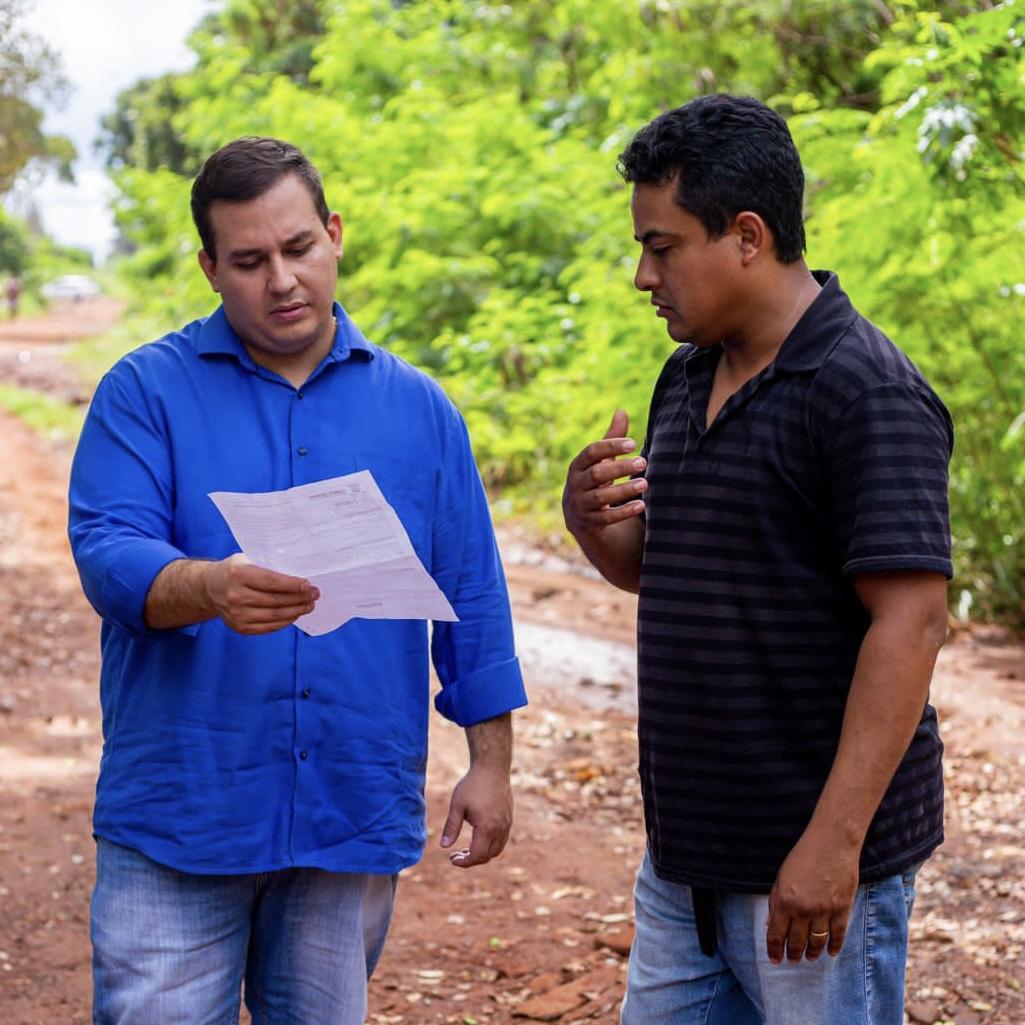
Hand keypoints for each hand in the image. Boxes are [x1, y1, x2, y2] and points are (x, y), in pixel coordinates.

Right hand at [202, 554, 318, 634]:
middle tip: (314, 595)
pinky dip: (285, 622)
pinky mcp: (239, 627)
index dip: (293, 585)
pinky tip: (294, 614)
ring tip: (309, 605)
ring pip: (274, 616)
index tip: (308, 585)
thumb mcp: (246, 559)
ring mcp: (236, 614)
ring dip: (296, 611)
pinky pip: (268, 627)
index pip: (272, 582)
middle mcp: (236, 596)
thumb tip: (298, 570)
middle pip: (276, 600)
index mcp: (238, 574)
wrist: (209, 588)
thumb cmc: (234, 570)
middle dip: (299, 598)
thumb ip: (267, 564)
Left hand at [439, 764, 511, 868]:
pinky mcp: (509, 817)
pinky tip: (479, 837)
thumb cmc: (473, 784)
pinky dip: (491, 844)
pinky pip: (502, 839)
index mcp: (487, 827)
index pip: (477, 856)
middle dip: (472, 859)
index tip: (451, 859)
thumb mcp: (457, 806)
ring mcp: (507, 823)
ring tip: (467, 848)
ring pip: (497, 849)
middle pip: (488, 856)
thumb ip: (451, 827)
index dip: (464, 862)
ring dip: (483, 853)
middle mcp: (500, 828)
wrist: (492, 766)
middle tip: (456, 854)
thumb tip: (443, 846)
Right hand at [562, 410, 646, 538]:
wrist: (579, 517)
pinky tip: (641, 505)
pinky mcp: (588, 523)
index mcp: (577, 465)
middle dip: (620, 468)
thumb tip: (621, 411)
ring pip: (601, 497)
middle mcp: (575, 485)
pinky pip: (606, 518)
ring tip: (645, 483)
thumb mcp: (601, 461)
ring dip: (624, 490)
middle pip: (596, 474)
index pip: (592, 452)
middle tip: (643, 461)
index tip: (633, 443)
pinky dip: (623, 512)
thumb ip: (611, 439)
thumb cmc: (594, 481)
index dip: (611, 446)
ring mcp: (580, 505)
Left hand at [766, 829, 859, 963]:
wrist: (832, 842)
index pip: (776, 934)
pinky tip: (831, 953)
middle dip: (793, 954)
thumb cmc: (803, 856)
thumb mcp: (781, 877)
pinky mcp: (842, 909)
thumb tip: (771, 925)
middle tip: (792, 960)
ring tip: (809, 958)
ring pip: (817, 942)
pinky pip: (838, 935)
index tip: (775, 959)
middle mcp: (803, 909)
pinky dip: (835, 946)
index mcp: (784, 900)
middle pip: (797, 942)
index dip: (775, 950)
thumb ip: (776, 902)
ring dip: (812, 953)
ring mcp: (824, 911)